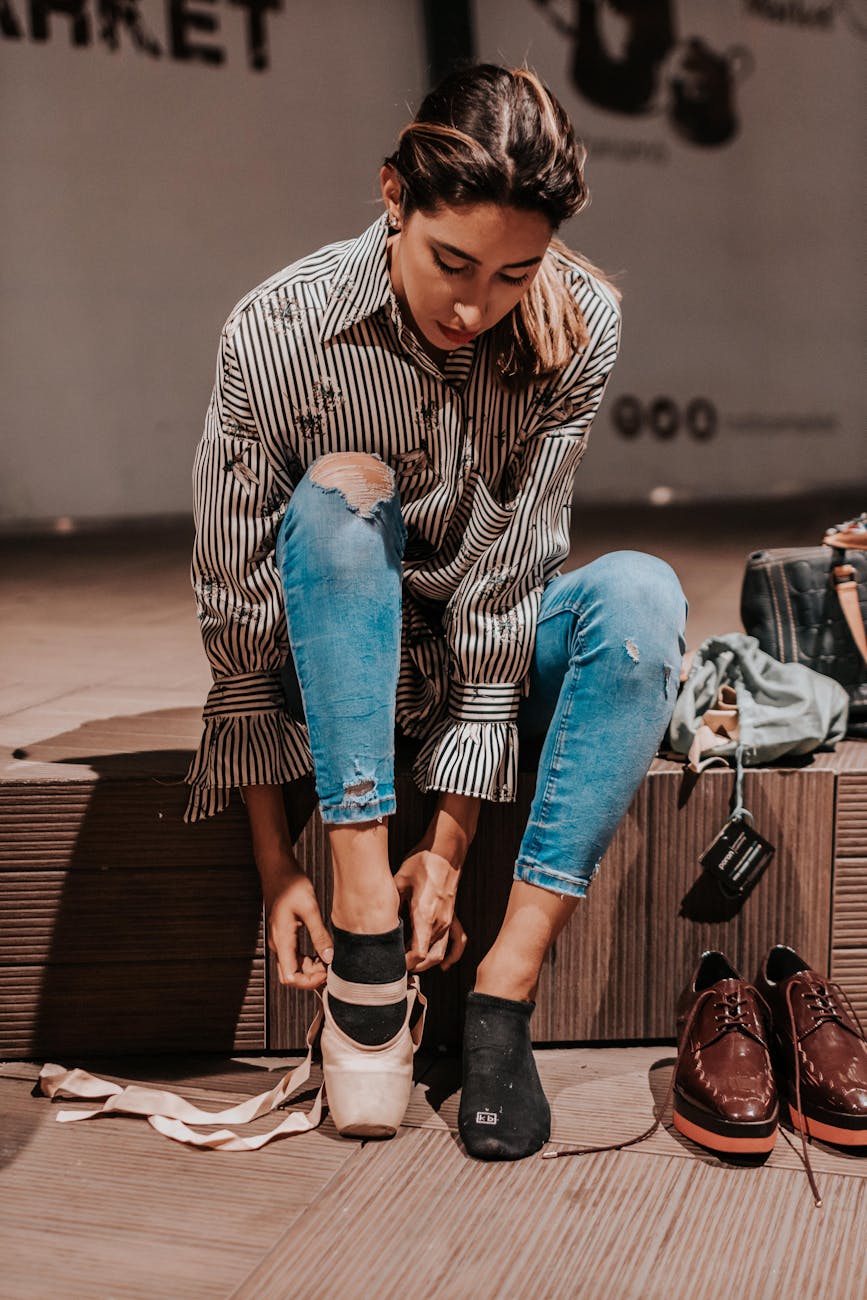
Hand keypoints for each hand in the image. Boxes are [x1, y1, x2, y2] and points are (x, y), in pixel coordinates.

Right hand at [261, 863, 333, 989]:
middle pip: (291, 976)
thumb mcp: (310, 908)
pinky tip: (323, 951)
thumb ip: (319, 934)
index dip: (308, 981)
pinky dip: (309, 960)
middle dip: (311, 978)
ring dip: (311, 969)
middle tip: (331, 967)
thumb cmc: (291, 885)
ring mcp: (281, 941)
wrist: (278, 870)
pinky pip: (295, 957)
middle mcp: (278, 945)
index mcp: (282, 940)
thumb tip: (330, 958)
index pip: (289, 977)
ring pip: (294, 967)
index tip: (327, 971)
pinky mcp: (285, 936)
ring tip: (330, 959)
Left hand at [394, 848, 467, 972]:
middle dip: (412, 966)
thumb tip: (377, 920)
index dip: (405, 964)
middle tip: (395, 965)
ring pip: (440, 953)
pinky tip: (444, 966)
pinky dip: (452, 957)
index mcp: (425, 916)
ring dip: (426, 964)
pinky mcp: (452, 916)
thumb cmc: (422, 863)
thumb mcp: (399, 881)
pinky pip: (458, 942)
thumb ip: (390, 904)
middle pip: (428, 958)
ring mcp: (448, 921)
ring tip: (410, 966)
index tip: (392, 963)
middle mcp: (439, 923)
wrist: (445, 852)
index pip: (418, 954)